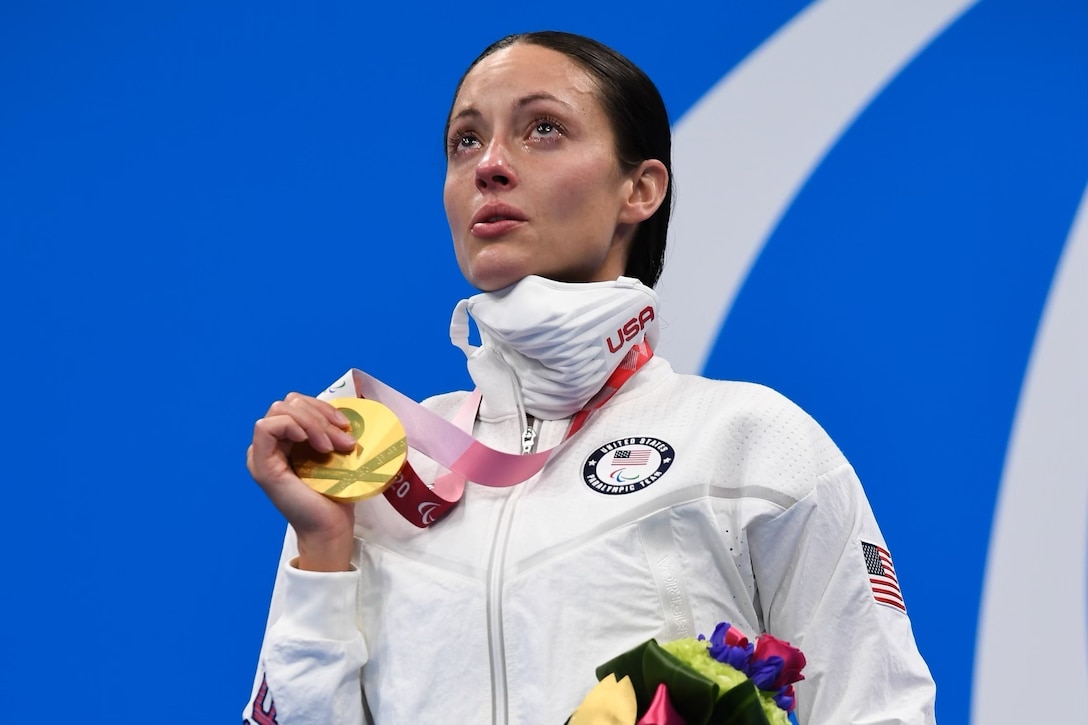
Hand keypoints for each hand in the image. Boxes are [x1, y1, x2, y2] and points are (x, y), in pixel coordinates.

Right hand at [247, 393, 358, 571]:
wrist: (331, 527)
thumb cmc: (336, 493)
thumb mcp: (334, 452)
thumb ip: (328, 429)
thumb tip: (343, 408)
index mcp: (286, 441)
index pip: (296, 403)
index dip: (321, 407)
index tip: (345, 426)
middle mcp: (270, 445)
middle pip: (287, 402)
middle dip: (319, 415)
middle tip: (343, 441)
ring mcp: (262, 455)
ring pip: (279, 410)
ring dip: (312, 422)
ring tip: (330, 448)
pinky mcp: (261, 465)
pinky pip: (266, 427)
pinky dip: (292, 426)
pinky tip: (311, 443)